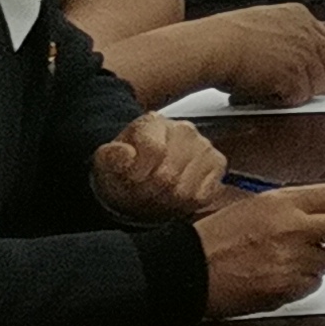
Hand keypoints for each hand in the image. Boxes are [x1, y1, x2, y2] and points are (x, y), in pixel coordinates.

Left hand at [90, 114, 228, 217]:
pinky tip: (176, 197)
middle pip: (169, 174)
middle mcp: (184, 129)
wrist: (141, 174)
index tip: (130, 182)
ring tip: (157, 197)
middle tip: (142, 195)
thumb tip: (125, 154)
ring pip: (186, 189)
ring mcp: (205, 146)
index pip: (154, 151)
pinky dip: (188, 203)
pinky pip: (204, 195)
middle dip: (151, 192)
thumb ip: (110, 157)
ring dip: (168, 201)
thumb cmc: (125, 169)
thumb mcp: (106, 162)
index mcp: (153, 122)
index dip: (138, 174)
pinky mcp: (218, 164)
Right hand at [192, 5, 324, 108]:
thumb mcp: (261, 23)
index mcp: (299, 15)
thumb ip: (283, 35)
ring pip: (317, 85)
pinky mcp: (296, 76)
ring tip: (267, 87)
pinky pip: (298, 98)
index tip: (316, 73)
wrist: (211, 46)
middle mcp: (307, 32)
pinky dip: (281, 101)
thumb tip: (289, 55)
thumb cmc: (222, 38)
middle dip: (319, 80)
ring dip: (295, 91)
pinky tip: (261, 92)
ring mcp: (304, 54)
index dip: (321, 62)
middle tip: (299, 91)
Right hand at [196, 184, 324, 314]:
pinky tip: (276, 277)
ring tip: (286, 260)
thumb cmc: (215, 239)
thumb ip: (293, 209)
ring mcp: (292, 258)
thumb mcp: (255, 207)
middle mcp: (293, 227)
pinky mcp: (287, 286)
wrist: (186, 269)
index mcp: (284, 202)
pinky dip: (301, 283)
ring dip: (319, 261)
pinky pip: (312, 285)